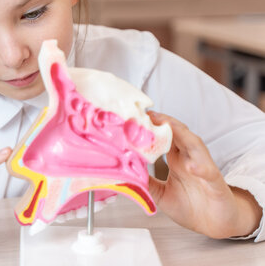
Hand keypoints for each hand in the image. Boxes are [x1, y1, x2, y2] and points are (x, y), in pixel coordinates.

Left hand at [147, 111, 261, 238]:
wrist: (214, 225)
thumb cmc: (190, 206)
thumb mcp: (160, 194)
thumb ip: (145, 182)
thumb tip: (122, 172)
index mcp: (177, 159)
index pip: (165, 136)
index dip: (153, 126)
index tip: (137, 116)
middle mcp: (190, 159)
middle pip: (179, 133)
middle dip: (166, 122)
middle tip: (149, 114)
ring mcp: (204, 169)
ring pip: (195, 146)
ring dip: (182, 134)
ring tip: (168, 126)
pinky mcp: (216, 184)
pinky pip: (209, 173)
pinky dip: (201, 168)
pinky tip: (192, 166)